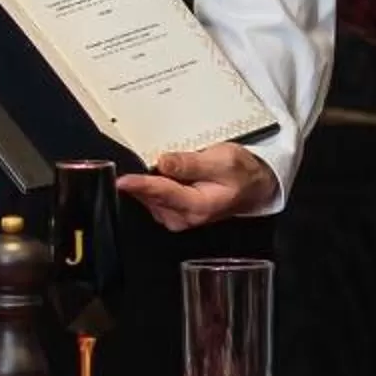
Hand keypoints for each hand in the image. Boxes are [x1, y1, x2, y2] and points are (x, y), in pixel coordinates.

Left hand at [120, 144, 276, 229]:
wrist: (252, 184)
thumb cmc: (241, 173)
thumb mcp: (221, 160)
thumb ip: (190, 164)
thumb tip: (163, 162)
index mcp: (198, 206)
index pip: (162, 194)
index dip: (140, 185)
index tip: (123, 180)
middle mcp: (184, 217)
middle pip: (151, 196)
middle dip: (143, 178)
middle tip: (148, 158)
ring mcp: (175, 216)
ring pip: (149, 197)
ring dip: (149, 180)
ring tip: (169, 164)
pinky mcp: (171, 211)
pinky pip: (153, 196)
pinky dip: (153, 184)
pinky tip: (164, 172)